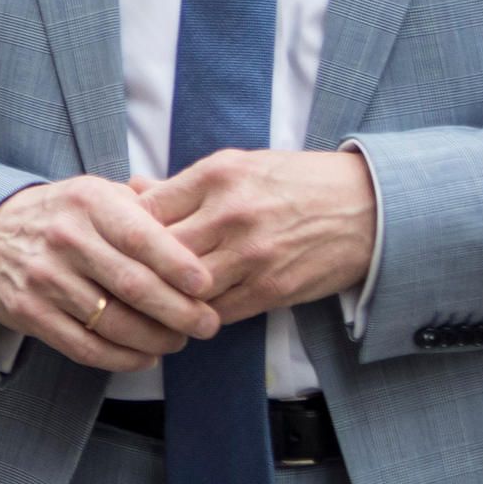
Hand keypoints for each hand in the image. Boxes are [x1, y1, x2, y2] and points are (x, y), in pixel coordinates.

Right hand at [0, 176, 216, 368]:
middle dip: (179, 312)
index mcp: (88, 203)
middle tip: (206, 324)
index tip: (208, 286)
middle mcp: (64, 239)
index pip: (142, 238)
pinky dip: (122, 359)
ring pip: (112, 323)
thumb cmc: (62, 215)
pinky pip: (84, 347)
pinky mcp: (28, 313)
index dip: (179, 265)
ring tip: (178, 341)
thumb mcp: (98, 193)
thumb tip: (200, 232)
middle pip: (133, 286)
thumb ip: (146, 207)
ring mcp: (43, 278)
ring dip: (155, 340)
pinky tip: (144, 357)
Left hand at [138, 148, 377, 327]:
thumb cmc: (297, 182)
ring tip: (147, 306)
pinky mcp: (272, 288)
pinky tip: (187, 315)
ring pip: (183, 289)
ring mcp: (252, 254)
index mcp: (217, 175)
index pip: (146, 211)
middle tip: (118, 284)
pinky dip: (198, 316)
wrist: (369, 207)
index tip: (113, 244)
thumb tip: (132, 189)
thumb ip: (185, 184)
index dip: (123, 233)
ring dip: (164, 302)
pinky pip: (217, 312)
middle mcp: (231, 213)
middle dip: (135, 272)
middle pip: (157, 254)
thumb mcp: (241, 166)